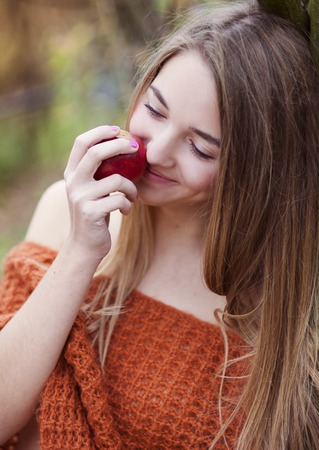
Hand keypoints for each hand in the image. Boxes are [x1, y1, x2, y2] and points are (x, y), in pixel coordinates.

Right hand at [63, 125, 137, 260]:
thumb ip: (98, 172)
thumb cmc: (95, 213)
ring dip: (131, 188)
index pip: (81, 143)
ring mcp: (80, 197)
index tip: (117, 129)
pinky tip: (126, 211)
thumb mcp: (92, 190)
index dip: (99, 132)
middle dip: (118, 145)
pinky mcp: (91, 212)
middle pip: (96, 153)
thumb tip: (122, 146)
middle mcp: (73, 182)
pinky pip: (120, 200)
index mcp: (72, 173)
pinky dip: (128, 205)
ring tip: (133, 195)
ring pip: (116, 180)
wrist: (85, 246)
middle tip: (135, 146)